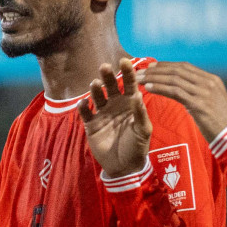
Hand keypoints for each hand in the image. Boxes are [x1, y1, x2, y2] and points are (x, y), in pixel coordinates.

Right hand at [78, 59, 151, 178]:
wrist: (124, 166)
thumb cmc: (137, 146)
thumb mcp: (143, 130)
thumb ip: (140, 113)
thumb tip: (137, 95)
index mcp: (131, 103)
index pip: (129, 84)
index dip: (127, 72)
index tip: (124, 61)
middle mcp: (116, 105)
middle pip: (111, 86)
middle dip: (108, 76)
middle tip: (104, 66)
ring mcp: (103, 114)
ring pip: (97, 97)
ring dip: (95, 90)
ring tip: (95, 84)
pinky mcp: (91, 125)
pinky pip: (85, 114)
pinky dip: (83, 108)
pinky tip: (83, 103)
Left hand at [135, 61, 226, 142]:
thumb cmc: (220, 122)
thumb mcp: (211, 102)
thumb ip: (199, 93)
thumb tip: (183, 90)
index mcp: (212, 79)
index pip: (185, 67)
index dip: (167, 65)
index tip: (152, 66)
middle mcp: (208, 82)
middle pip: (178, 70)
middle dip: (157, 70)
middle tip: (140, 71)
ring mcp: (204, 92)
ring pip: (174, 79)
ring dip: (154, 78)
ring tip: (139, 79)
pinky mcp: (199, 104)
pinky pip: (175, 92)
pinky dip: (160, 88)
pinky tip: (148, 88)